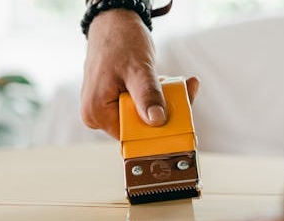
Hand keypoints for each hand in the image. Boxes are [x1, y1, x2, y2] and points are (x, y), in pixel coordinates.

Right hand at [81, 9, 198, 138]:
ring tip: (179, 84)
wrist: (113, 22)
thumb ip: (147, 95)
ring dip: (163, 102)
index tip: (183, 116)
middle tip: (187, 91)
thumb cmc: (120, 41)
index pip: (132, 135)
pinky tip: (168, 82)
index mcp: (96, 113)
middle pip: (139, 127)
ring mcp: (105, 109)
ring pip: (142, 116)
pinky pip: (140, 106)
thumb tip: (157, 120)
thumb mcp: (138, 69)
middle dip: (165, 112)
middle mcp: (97, 116)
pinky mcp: (115, 101)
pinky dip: (156, 96)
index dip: (158, 129)